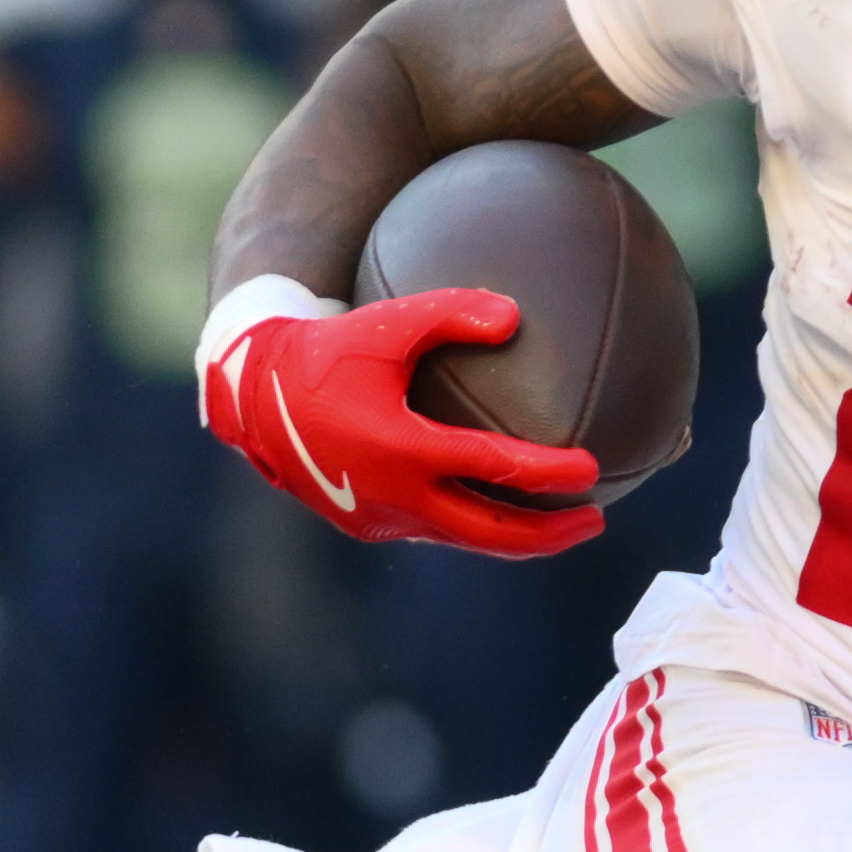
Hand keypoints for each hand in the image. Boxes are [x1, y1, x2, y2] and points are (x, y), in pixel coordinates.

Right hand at [200, 286, 606, 557]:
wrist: (256, 395)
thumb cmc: (328, 348)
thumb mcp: (387, 321)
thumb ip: (451, 312)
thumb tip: (514, 317)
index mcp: (400, 447)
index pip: (493, 469)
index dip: (548, 474)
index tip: (591, 468)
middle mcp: (393, 495)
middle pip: (491, 532)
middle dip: (548, 534)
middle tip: (595, 520)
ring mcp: (381, 518)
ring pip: (465, 539)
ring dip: (517, 539)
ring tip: (565, 527)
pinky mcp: (370, 525)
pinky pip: (438, 530)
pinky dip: (477, 526)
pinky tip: (506, 511)